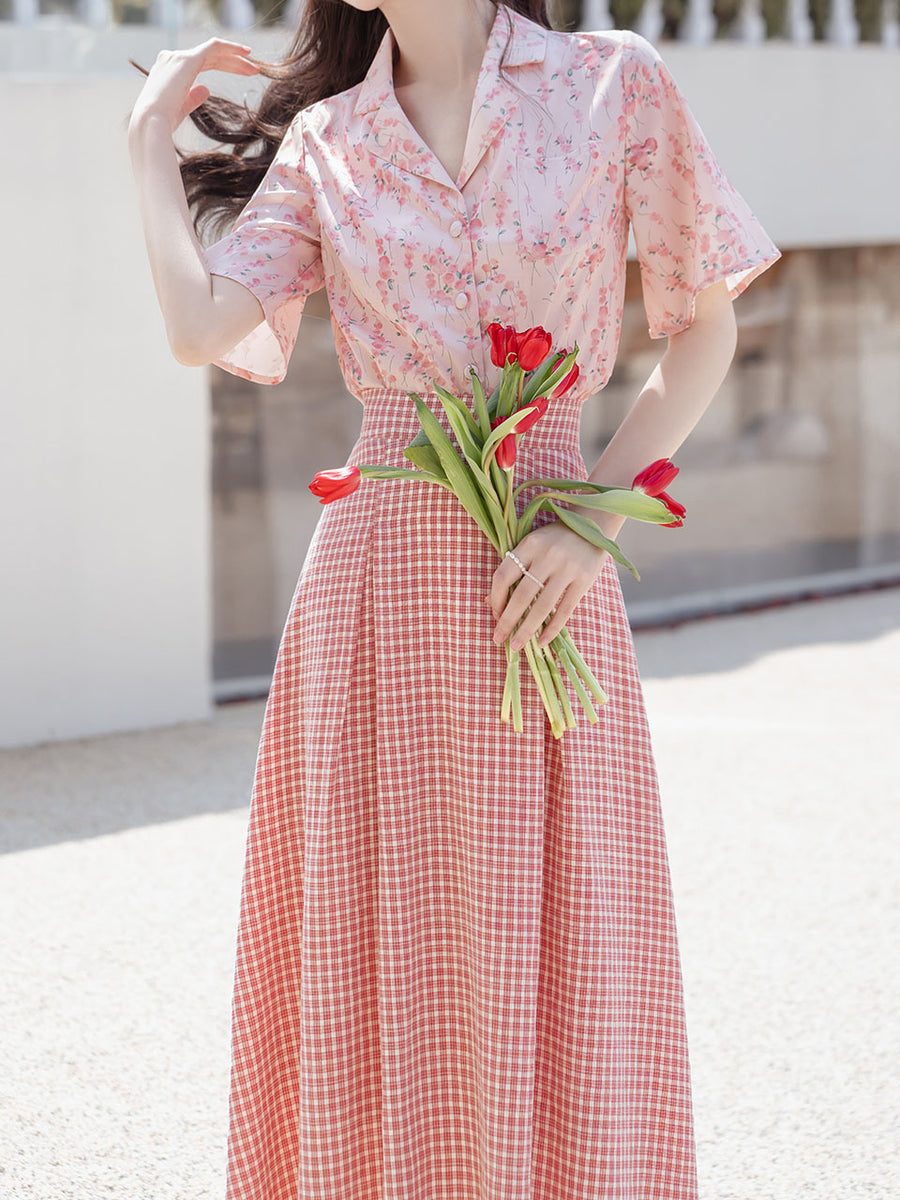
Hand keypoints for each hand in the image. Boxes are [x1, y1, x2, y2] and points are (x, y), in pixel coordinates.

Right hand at [128, 38, 259, 136]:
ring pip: (213, 51)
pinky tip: (246, 53)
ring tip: (255, 68)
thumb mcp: (181, 109)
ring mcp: (179, 57)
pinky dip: (230, 48)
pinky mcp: (187, 59)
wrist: (152, 122)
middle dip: (233, 63)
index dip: (223, 66)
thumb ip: (193, 97)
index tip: (243, 74)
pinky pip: (213, 47)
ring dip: (236, 58)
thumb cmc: (162, 123)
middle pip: (209, 57)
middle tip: (254, 70)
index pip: (201, 63)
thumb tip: (206, 89)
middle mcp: (172, 59)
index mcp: (169, 71)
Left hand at [486, 521, 609, 650]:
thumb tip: (490, 603)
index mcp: (529, 544)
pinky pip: (565, 610)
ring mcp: (567, 568)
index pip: (504, 576)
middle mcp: (547, 556)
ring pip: (542, 607)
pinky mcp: (584, 580)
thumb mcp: (531, 545)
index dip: (496, 599)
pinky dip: (552, 629)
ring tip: (516, 645)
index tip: (495, 615)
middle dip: (507, 621)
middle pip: (521, 595)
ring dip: (527, 630)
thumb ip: (513, 568)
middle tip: (498, 638)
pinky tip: (542, 642)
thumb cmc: (554, 539)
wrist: (593, 526)